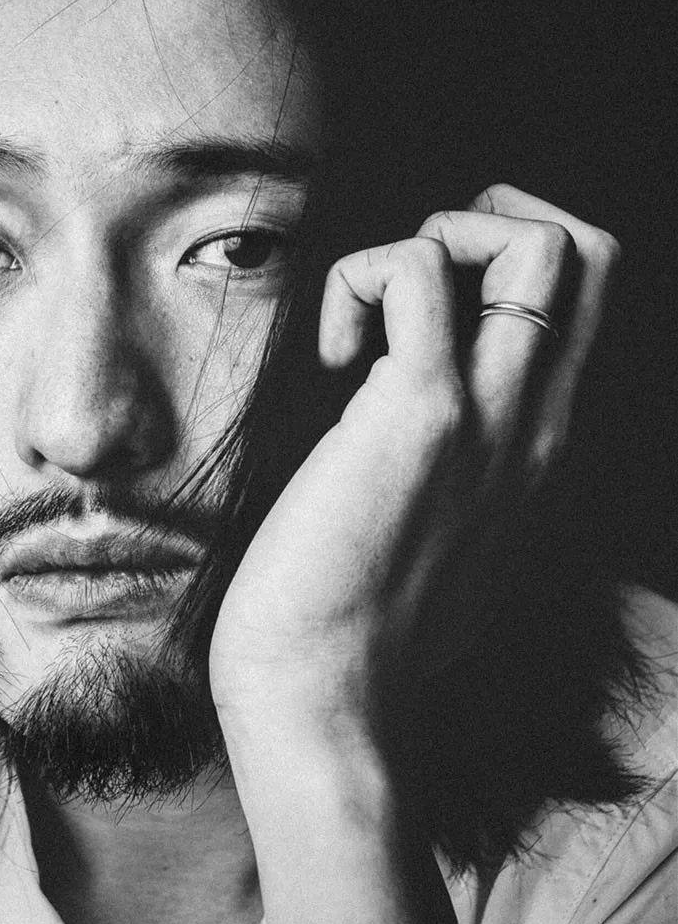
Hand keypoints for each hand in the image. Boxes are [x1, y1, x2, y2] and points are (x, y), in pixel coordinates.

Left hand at [209, 185, 618, 723]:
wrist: (330, 703)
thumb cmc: (360, 637)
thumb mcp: (445, 557)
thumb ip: (460, 493)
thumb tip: (398, 447)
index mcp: (539, 455)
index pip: (588, 309)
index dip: (518, 263)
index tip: (432, 302)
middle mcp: (537, 428)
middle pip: (593, 255)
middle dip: (498, 220)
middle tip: (409, 281)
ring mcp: (490, 418)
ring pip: (534, 245)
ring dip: (437, 239)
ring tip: (369, 320)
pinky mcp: (419, 415)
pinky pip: (415, 270)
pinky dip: (362, 278)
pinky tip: (330, 358)